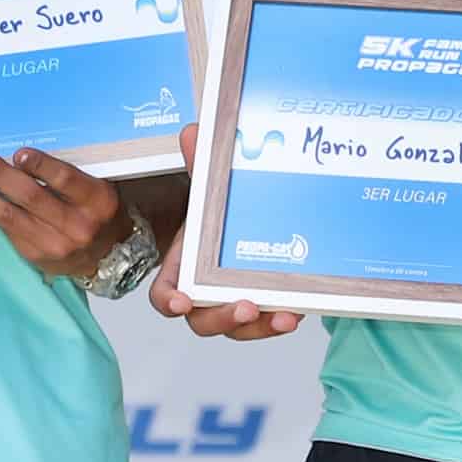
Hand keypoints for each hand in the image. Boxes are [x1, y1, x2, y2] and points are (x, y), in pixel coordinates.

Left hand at [0, 147, 124, 280]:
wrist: (108, 256)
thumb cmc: (98, 211)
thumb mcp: (97, 189)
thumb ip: (69, 174)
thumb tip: (21, 152)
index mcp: (96, 200)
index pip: (66, 180)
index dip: (41, 167)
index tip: (19, 154)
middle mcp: (76, 224)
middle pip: (32, 197)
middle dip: (1, 176)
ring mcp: (52, 242)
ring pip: (9, 216)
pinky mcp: (33, 253)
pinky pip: (4, 227)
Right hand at [144, 120, 302, 339]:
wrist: (244, 221)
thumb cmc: (216, 214)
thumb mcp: (209, 189)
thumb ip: (201, 166)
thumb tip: (193, 133)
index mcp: (182, 268)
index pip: (165, 294)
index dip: (171, 301)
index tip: (182, 302)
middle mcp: (203, 293)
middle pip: (201, 320)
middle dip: (222, 318)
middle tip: (244, 306)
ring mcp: (231, 303)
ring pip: (236, 327)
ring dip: (257, 328)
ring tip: (282, 317)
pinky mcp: (261, 307)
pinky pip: (265, 323)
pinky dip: (279, 320)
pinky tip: (297, 311)